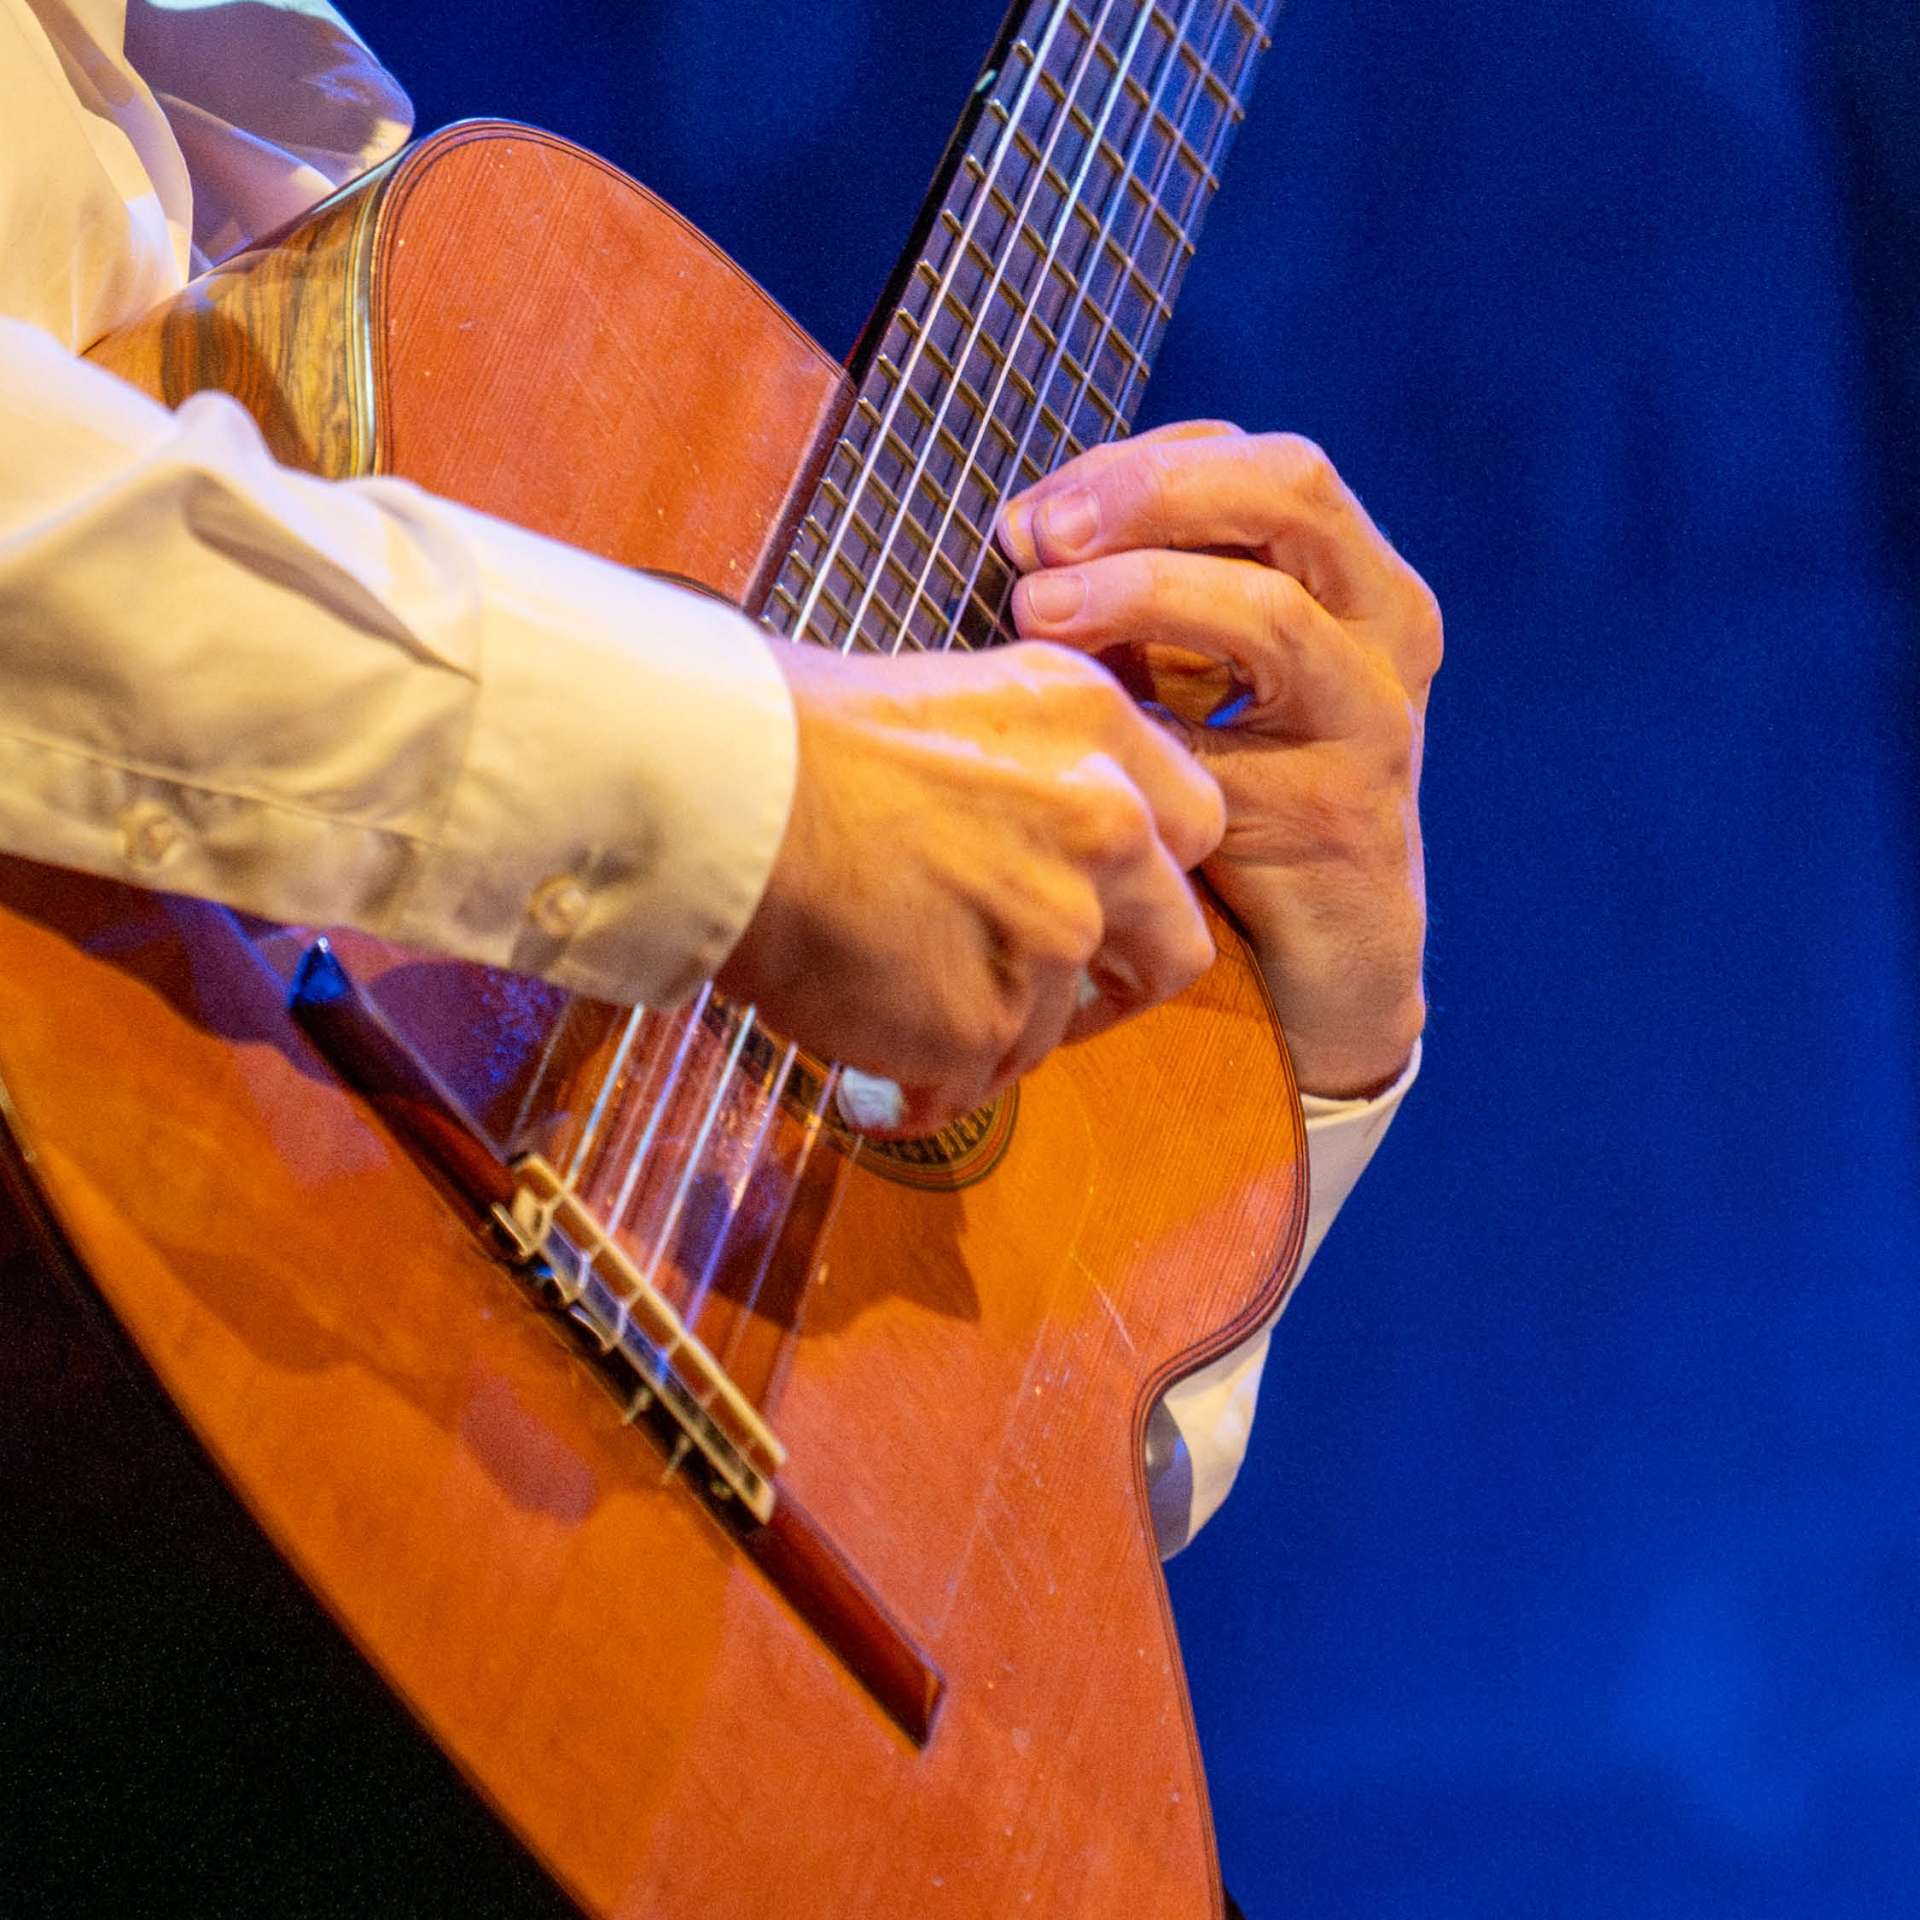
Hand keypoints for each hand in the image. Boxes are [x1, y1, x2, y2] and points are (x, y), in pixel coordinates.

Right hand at [717, 639, 1224, 1129]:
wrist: (716, 790)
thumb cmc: (789, 729)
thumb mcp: (951, 698)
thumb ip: (1029, 763)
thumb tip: (1028, 825)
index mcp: (1093, 727)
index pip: (1193, 825)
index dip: (1146, 876)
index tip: (1098, 897)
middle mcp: (1104, 826)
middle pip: (1175, 945)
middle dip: (1114, 981)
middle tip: (1037, 989)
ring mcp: (1053, 933)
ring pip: (1056, 1025)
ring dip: (989, 1032)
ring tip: (897, 1012)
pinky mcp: (986, 1022)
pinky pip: (970, 1085)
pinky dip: (918, 1085)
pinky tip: (863, 1070)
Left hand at [999, 421, 1438, 1097]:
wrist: (1323, 946)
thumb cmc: (1241, 784)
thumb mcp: (1199, 665)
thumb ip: (1147, 592)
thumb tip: (1029, 528)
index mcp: (1353, 570)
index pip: (1254, 459)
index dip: (1138, 465)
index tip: (1037, 511)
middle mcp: (1387, 625)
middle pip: (1290, 487)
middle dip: (1147, 493)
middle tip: (1037, 536)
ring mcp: (1373, 715)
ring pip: (1267, 610)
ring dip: (1135, 596)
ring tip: (1034, 612)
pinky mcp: (1336, 810)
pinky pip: (1224, 750)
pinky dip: (1139, 731)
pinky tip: (1075, 738)